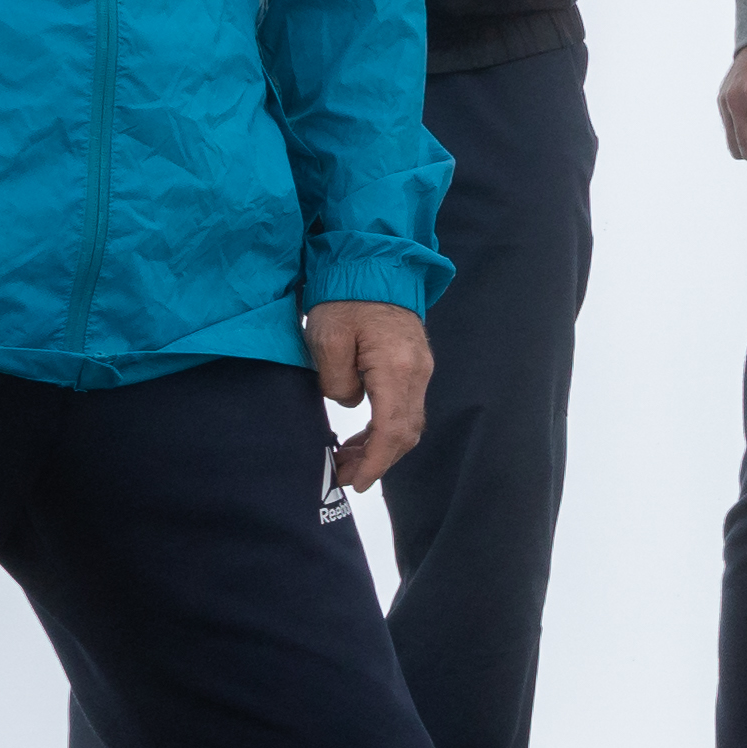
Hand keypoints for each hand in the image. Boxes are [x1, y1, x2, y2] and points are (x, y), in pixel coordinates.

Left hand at [305, 302, 433, 491]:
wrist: (371, 265)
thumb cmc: (344, 299)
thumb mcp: (326, 339)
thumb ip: (336, 381)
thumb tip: (349, 402)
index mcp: (396, 368)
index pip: (392, 429)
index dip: (375, 462)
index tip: (355, 482)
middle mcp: (417, 372)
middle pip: (406, 432)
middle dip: (377, 461)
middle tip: (343, 476)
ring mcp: (420, 369)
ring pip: (408, 423)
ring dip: (380, 447)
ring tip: (348, 460)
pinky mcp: (414, 366)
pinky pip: (405, 408)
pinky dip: (384, 430)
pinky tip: (362, 437)